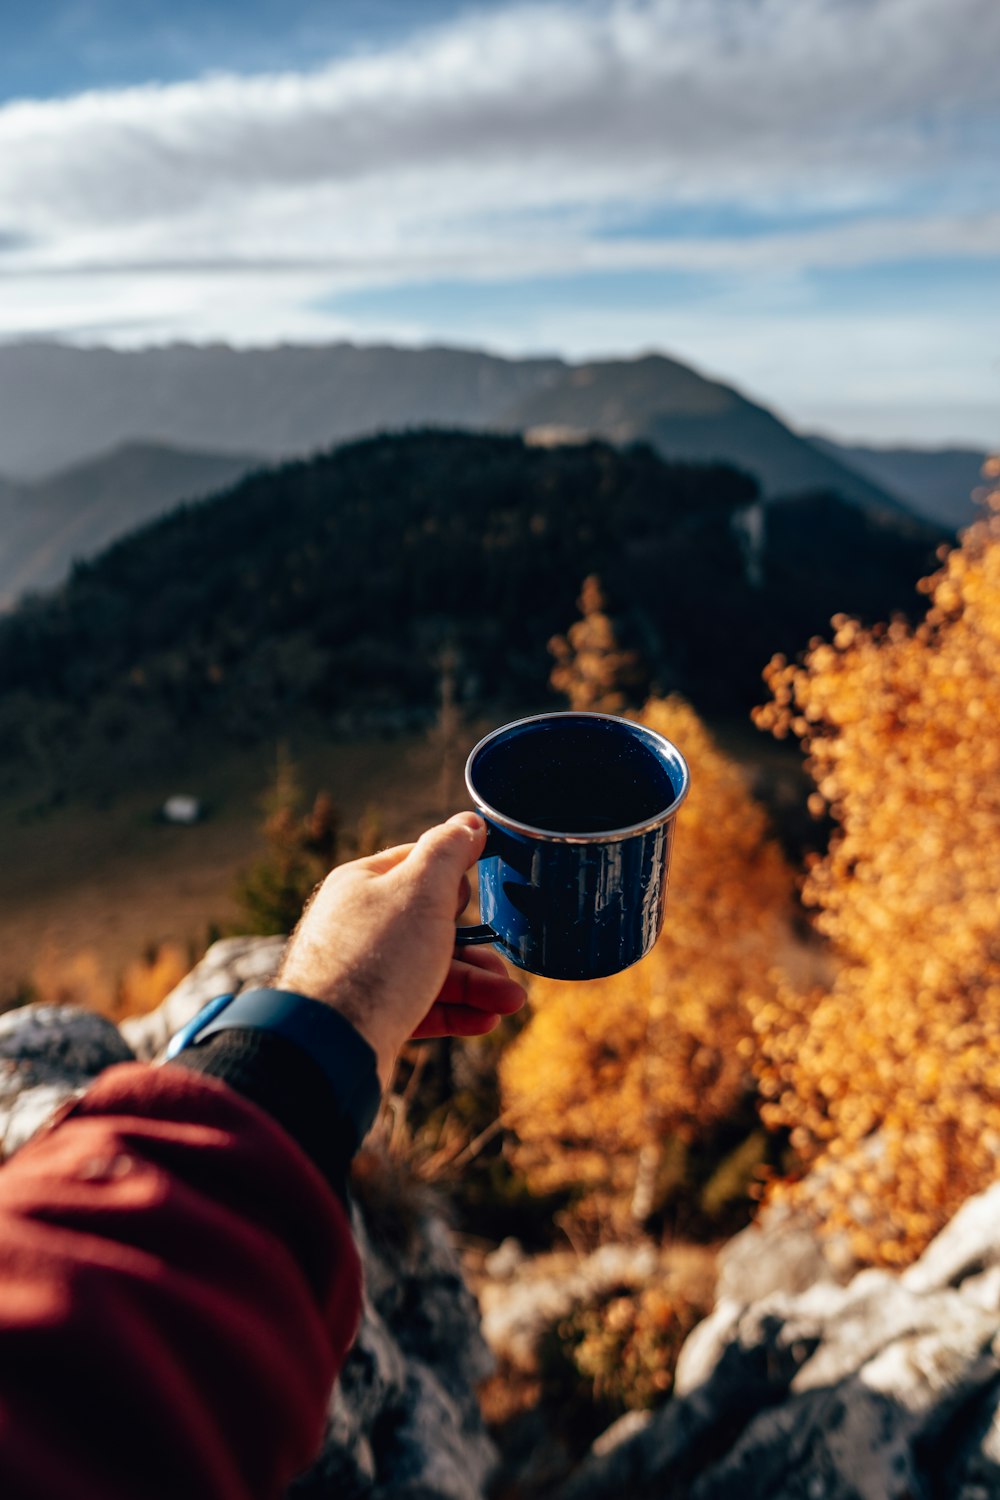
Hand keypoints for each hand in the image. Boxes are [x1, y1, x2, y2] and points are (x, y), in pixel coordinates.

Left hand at [276, 812, 525, 1085]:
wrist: (330, 1046)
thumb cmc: (376, 958)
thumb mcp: (421, 890)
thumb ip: (448, 851)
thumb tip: (470, 821)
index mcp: (363, 884)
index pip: (419, 864)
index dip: (456, 877)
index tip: (488, 892)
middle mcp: (360, 925)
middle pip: (432, 924)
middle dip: (477, 947)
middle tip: (508, 968)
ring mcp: (364, 973)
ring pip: (431, 969)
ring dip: (477, 985)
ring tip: (511, 1003)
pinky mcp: (370, 1015)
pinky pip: (421, 1004)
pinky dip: (456, 1010)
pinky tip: (486, 1020)